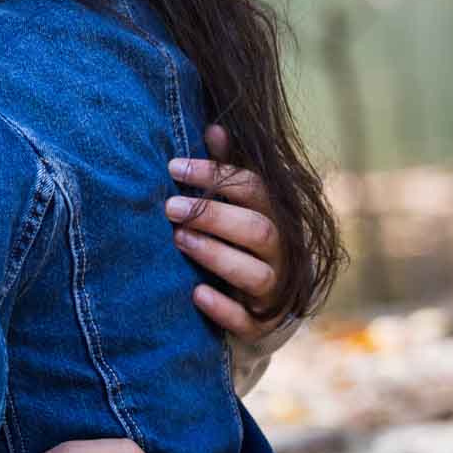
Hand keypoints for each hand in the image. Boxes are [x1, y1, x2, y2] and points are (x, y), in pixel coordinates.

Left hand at [168, 125, 287, 341]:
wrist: (263, 303)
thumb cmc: (244, 239)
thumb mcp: (241, 204)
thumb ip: (229, 170)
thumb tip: (214, 127)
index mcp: (277, 216)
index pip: (254, 188)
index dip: (215, 175)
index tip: (173, 166)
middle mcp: (283, 252)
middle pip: (258, 230)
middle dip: (213, 216)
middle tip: (169, 207)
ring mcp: (276, 290)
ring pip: (255, 273)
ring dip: (216, 255)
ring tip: (178, 239)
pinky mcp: (262, 325)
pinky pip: (248, 320)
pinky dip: (224, 308)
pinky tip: (196, 295)